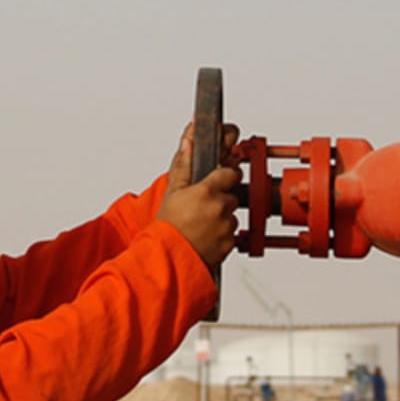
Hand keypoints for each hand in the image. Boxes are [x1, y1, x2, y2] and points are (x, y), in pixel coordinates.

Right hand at [157, 124, 239, 266]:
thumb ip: (184, 166)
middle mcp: (220, 207)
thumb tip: (188, 143)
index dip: (224, 177)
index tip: (219, 180)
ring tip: (202, 224)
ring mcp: (227, 226)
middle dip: (220, 200)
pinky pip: (232, 234)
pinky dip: (222, 235)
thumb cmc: (167, 227)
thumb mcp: (172, 192)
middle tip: (202, 208)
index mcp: (207, 191)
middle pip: (231, 196)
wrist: (168, 258)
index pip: (230, 173)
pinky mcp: (230, 242)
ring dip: (221, 218)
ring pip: (232, 215)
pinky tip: (206, 236)